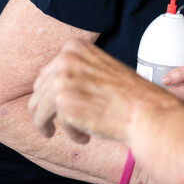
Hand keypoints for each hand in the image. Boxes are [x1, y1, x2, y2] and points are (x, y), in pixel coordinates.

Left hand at [29, 39, 172, 143]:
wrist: (146, 111)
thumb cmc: (129, 95)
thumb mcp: (101, 68)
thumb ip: (76, 70)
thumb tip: (49, 83)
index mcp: (74, 47)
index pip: (46, 74)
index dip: (50, 93)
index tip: (58, 106)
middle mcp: (65, 59)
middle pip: (38, 92)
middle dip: (46, 112)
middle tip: (55, 126)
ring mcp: (63, 80)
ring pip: (38, 110)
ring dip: (50, 125)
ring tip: (68, 132)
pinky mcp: (63, 103)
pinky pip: (55, 125)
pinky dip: (70, 134)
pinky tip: (85, 136)